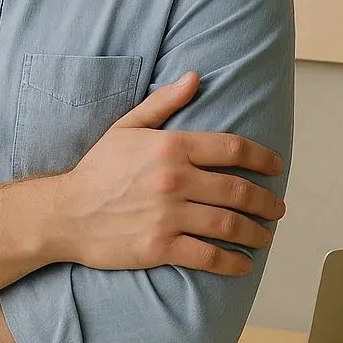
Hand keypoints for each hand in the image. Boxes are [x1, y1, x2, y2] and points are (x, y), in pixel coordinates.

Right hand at [51, 72, 285, 276]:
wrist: (65, 213)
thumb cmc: (98, 169)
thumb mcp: (127, 127)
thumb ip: (165, 102)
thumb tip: (195, 77)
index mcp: (172, 146)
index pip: (232, 148)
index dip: (263, 158)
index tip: (277, 167)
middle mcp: (176, 180)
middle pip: (239, 190)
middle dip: (266, 202)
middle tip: (277, 208)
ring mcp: (169, 215)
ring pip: (229, 225)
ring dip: (256, 233)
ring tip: (266, 237)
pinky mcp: (160, 247)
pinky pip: (207, 256)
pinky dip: (232, 262)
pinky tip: (244, 264)